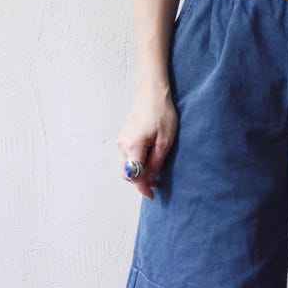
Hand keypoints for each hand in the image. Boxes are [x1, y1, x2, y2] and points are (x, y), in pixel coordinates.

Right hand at [117, 81, 177, 198]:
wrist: (152, 92)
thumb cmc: (162, 114)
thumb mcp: (165, 141)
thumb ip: (156, 163)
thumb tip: (150, 180)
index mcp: (133, 147)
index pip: (134, 176)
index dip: (143, 188)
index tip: (151, 195)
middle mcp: (123, 145)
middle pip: (129, 172)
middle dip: (141, 180)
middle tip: (157, 184)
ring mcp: (122, 139)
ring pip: (128, 164)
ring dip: (140, 170)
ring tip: (156, 169)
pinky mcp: (124, 135)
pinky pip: (129, 155)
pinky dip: (137, 161)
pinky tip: (150, 157)